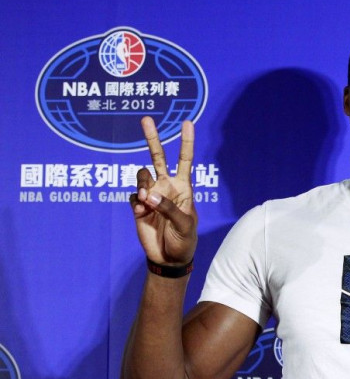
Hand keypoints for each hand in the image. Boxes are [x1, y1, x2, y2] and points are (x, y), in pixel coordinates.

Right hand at [130, 117, 197, 265]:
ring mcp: (151, 195)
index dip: (186, 141)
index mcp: (183, 187)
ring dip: (142, 184)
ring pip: (141, 176)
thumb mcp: (184, 225)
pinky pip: (132, 195)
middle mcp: (166, 187)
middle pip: (158, 157)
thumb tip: (149, 196)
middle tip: (146, 120)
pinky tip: (143, 212)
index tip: (187, 122)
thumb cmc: (184, 240)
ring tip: (147, 201)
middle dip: (152, 138)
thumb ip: (168, 208)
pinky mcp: (138, 206)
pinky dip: (136, 201)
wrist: (169, 259)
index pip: (185, 160)